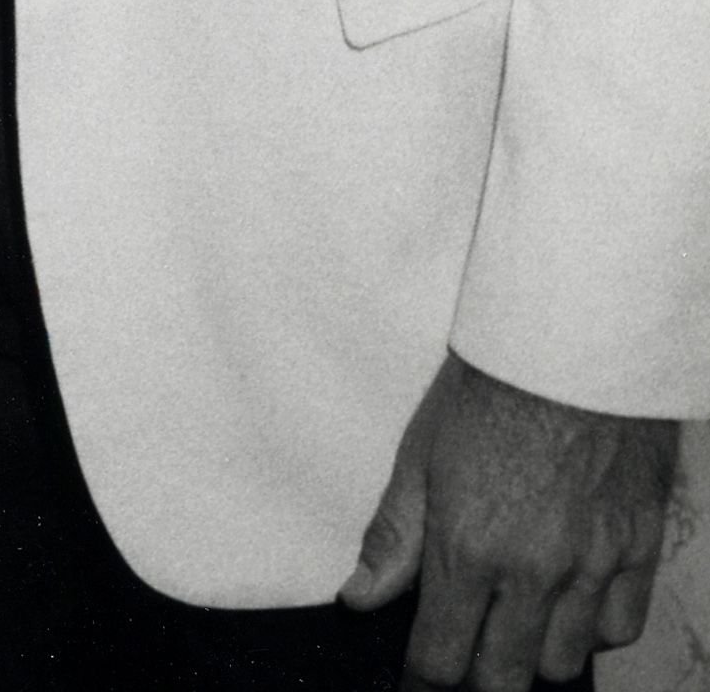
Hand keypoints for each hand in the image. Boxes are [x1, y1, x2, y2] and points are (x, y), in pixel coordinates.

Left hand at [340, 351, 674, 685]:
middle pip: (501, 677)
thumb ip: (394, 537)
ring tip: (515, 619)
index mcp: (468, 548)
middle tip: (465, 648)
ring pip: (560, 662)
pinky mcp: (638, 549)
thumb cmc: (493, 383)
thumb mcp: (421, 454)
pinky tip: (569, 600)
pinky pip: (619, 628)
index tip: (419, 676)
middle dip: (477, 674)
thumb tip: (359, 598)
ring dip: (533, 652)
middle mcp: (532, 570)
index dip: (424, 677)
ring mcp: (591, 565)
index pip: (441, 659)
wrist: (573, 340)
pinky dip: (592, 628)